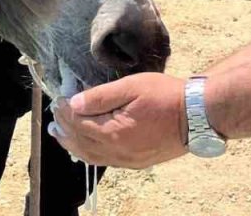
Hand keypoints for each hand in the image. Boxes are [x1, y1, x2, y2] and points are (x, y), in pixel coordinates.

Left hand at [50, 72, 187, 168]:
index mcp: (114, 132)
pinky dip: (89, 154)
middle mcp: (117, 151)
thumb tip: (74, 103)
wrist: (198, 116)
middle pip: (81, 142)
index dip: (66, 110)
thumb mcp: (131, 87)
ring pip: (91, 156)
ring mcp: (128, 160)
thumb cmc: (166, 96)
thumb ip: (101, 97)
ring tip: (60, 134)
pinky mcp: (137, 162)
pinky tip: (85, 147)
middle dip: (64, 129)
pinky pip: (105, 161)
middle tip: (53, 118)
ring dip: (73, 144)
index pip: (79, 122)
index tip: (59, 99)